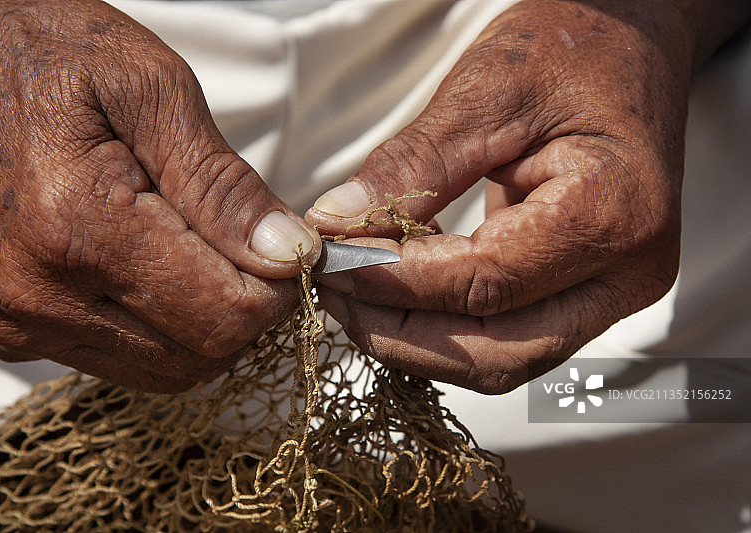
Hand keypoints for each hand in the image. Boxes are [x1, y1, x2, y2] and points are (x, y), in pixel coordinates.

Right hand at [0, 0, 319, 391]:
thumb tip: (288, 255)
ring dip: (211, 323)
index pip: (224, 317)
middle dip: (251, 308)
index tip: (292, 249)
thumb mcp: (154, 89)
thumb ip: (224, 184)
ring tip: (210, 252)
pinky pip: (125, 361)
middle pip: (201, 355)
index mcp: (80, 227)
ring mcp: (23, 320)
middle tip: (258, 247)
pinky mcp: (15, 329)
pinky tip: (166, 272)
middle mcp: (42, 294)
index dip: (278, 291)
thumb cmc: (50, 56)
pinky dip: (168, 330)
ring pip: (168, 370)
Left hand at [306, 0, 740, 393]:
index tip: (330, 261)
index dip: (394, 281)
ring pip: (500, 360)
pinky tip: (398, 286)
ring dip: (416, 340)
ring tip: (355, 293)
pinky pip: (506, 338)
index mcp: (615, 211)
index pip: (484, 280)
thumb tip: (338, 222)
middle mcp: (626, 273)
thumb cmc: (572, 51)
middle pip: (497, 352)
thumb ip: (412, 167)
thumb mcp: (487, 92)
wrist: (629, 47)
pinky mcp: (586, 294)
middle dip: (399, 334)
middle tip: (332, 293)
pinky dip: (443, 326)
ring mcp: (611, 292)